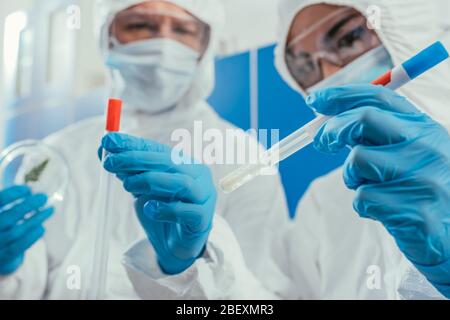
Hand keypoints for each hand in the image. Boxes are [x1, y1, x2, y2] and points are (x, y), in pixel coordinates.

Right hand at [0, 186, 52, 274]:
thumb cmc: (2, 228)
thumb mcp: (4, 214)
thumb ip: (13, 204)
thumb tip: (33, 193)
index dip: (13, 193)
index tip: (28, 189)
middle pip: (8, 217)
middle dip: (27, 205)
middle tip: (43, 197)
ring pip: (16, 232)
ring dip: (35, 219)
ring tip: (49, 210)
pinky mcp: (4, 258)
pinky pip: (19, 246)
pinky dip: (32, 236)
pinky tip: (41, 227)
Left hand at [100, 133, 216, 273]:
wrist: (174, 244)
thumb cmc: (161, 211)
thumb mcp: (140, 189)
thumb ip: (127, 170)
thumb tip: (102, 150)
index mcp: (183, 163)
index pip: (157, 149)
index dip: (133, 144)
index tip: (108, 141)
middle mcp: (197, 175)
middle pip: (169, 161)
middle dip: (137, 159)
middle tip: (111, 162)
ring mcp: (203, 196)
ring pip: (182, 183)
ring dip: (151, 181)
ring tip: (127, 185)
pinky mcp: (203, 220)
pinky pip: (187, 212)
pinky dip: (166, 209)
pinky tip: (150, 209)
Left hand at [306, 84, 449, 292]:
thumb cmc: (418, 188)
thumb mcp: (406, 152)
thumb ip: (375, 134)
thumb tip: (327, 120)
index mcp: (423, 127)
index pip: (378, 97)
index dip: (341, 96)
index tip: (314, 100)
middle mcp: (426, 146)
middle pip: (363, 119)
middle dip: (332, 129)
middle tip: (321, 142)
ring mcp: (423, 178)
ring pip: (357, 161)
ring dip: (350, 176)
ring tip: (369, 186)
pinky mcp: (415, 210)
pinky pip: (363, 198)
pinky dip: (362, 204)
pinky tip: (383, 210)